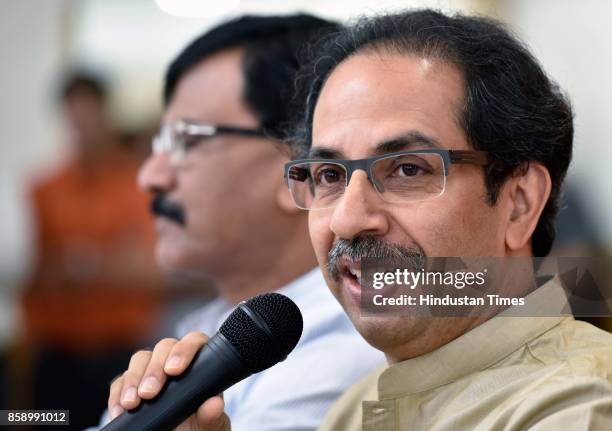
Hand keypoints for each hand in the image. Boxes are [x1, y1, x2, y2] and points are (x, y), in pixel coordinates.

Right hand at [108, 332, 230, 429]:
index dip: (183, 350)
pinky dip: (117, 395)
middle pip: (163, 348)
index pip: (193, 342)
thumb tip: (215, 404)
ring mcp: (152, 370)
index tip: (174, 370)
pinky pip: (120, 381)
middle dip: (153, 369)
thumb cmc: (199, 426)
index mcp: (200, 362)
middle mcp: (175, 360)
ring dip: (133, 380)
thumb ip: (212, 415)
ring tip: (131, 403)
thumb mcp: (209, 425)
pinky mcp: (133, 385)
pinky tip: (119, 411)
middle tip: (149, 393)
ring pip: (140, 359)